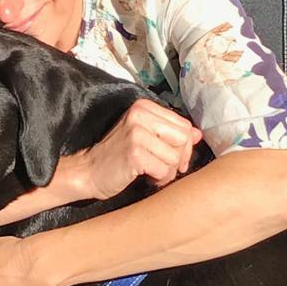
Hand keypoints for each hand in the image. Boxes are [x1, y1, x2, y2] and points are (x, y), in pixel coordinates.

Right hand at [70, 97, 202, 199]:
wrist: (88, 171)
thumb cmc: (117, 156)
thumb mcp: (144, 137)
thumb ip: (170, 133)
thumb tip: (198, 134)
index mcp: (144, 107)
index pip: (184, 125)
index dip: (183, 146)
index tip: (170, 156)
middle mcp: (140, 115)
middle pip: (183, 139)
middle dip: (178, 158)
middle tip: (162, 166)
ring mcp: (136, 133)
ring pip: (175, 157)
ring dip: (168, 171)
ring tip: (151, 172)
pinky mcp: (134, 153)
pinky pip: (164, 170)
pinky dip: (159, 179)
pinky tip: (146, 177)